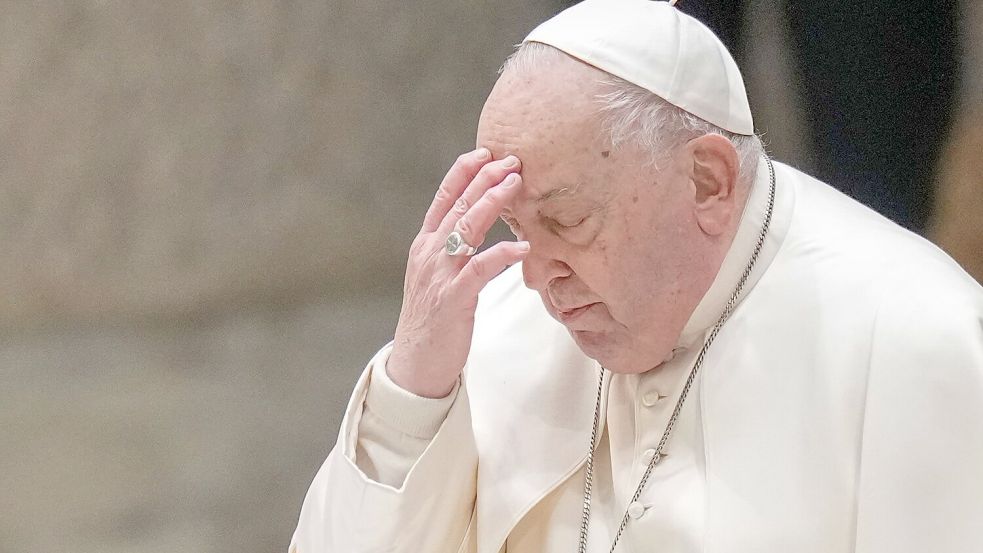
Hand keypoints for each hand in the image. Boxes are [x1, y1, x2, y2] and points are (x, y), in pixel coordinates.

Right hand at [387, 148, 527, 397]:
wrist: (416, 363)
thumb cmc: (434, 318)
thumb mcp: (438, 275)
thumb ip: (454, 247)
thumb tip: (479, 221)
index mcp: (425, 245)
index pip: (443, 198)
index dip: (463, 171)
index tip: (485, 151)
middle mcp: (428, 253)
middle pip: (457, 205)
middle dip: (484, 179)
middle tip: (511, 160)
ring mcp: (438, 275)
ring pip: (465, 228)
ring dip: (492, 203)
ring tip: (516, 185)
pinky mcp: (453, 299)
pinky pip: (479, 270)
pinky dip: (501, 255)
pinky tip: (522, 247)